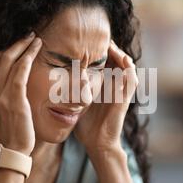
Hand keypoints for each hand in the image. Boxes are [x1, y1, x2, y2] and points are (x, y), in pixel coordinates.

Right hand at [0, 32, 42, 154]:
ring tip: (36, 38)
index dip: (10, 48)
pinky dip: (28, 56)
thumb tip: (20, 82)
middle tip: (31, 34)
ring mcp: (1, 93)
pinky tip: (37, 49)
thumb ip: (9, 93)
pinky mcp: (14, 98)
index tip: (22, 40)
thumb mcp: (6, 108)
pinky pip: (20, 71)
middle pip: (2, 56)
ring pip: (11, 59)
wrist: (11, 150)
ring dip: (25, 46)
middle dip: (17, 42)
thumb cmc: (12, 131)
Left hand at [74, 40, 137, 164]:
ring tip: (111, 45)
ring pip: (128, 66)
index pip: (106, 61)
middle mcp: (115, 86)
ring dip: (120, 54)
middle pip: (118, 59)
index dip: (100, 50)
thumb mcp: (77, 102)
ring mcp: (122, 91)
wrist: (97, 144)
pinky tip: (121, 58)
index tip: (87, 40)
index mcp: (104, 86)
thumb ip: (70, 90)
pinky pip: (132, 79)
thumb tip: (50, 78)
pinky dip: (129, 68)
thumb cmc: (86, 125)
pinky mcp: (125, 98)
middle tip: (100, 39)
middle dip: (111, 48)